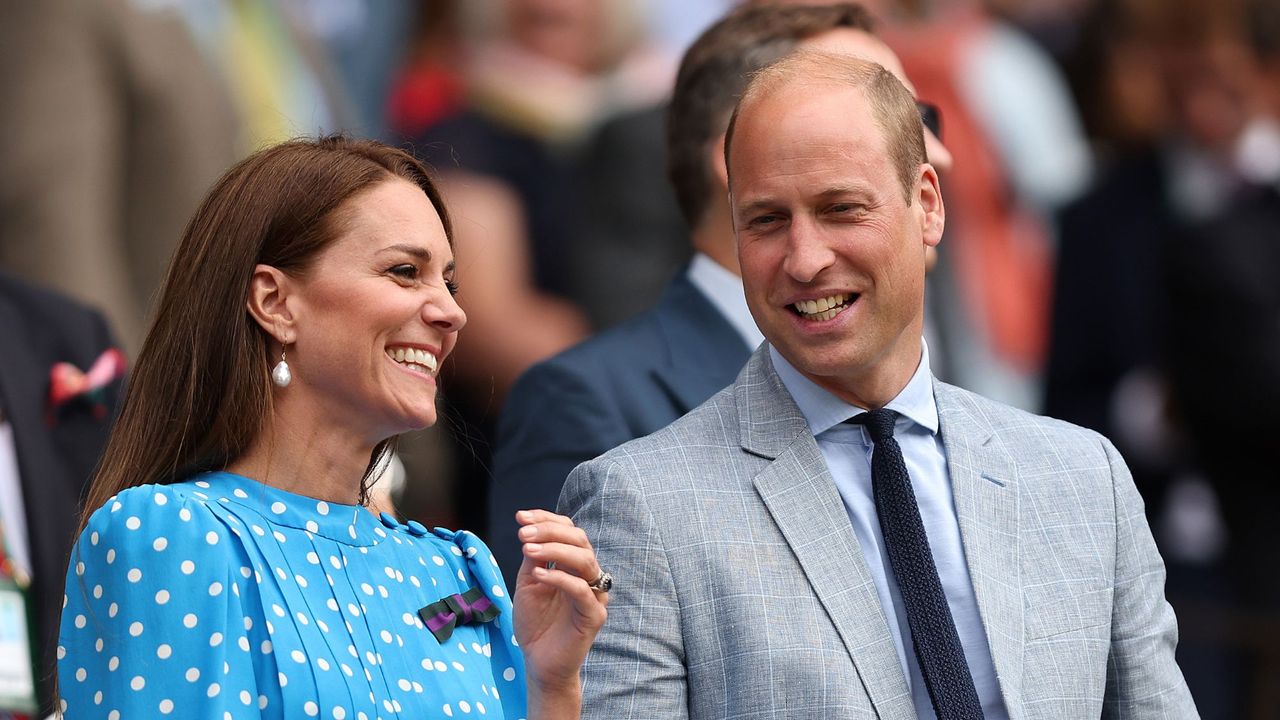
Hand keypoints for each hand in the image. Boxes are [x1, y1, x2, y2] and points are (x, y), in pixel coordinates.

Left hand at [513, 509, 608, 712]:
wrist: (539, 662)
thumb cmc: (535, 624)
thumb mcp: (528, 584)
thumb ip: (533, 559)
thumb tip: (530, 531)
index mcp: (573, 565)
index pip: (568, 531)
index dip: (546, 519)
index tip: (520, 517)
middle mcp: (588, 575)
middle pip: (579, 540)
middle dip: (549, 531)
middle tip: (523, 534)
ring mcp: (594, 594)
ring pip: (584, 560)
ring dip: (554, 549)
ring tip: (527, 549)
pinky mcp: (594, 615)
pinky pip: (582, 590)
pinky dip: (560, 578)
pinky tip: (539, 574)